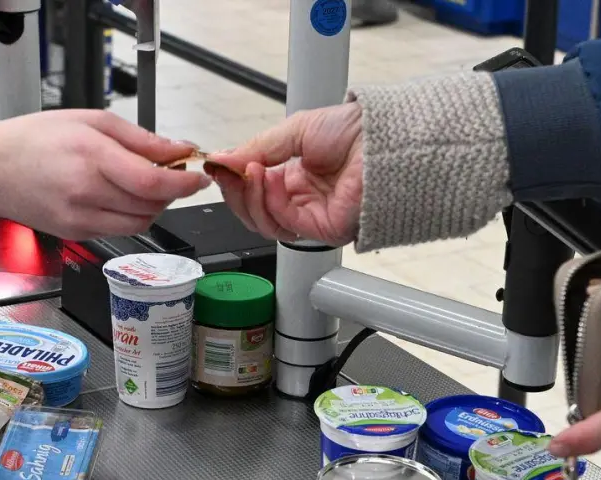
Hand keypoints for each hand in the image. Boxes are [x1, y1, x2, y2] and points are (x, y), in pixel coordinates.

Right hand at [0, 109, 209, 239]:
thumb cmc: (34, 139)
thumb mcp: (90, 121)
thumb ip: (139, 138)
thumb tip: (178, 149)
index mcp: (91, 158)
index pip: (153, 182)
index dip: (184, 183)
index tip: (199, 176)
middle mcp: (87, 194)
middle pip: (152, 205)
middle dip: (170, 191)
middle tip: (170, 171)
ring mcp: (81, 219)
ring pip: (140, 222)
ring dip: (153, 205)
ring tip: (142, 182)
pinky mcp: (78, 235)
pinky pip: (120, 229)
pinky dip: (131, 214)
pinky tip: (119, 195)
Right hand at [208, 102, 362, 244]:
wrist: (384, 139)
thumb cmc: (353, 130)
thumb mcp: (294, 130)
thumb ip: (258, 148)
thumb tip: (223, 159)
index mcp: (295, 175)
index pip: (253, 189)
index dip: (233, 179)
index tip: (216, 164)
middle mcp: (301, 198)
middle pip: (253, 210)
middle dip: (235, 191)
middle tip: (227, 170)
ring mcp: (311, 215)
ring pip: (263, 222)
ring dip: (250, 196)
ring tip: (253, 170)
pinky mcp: (321, 229)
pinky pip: (283, 224)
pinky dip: (270, 202)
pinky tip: (271, 179)